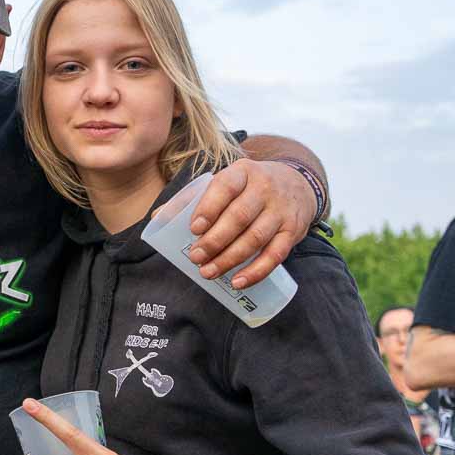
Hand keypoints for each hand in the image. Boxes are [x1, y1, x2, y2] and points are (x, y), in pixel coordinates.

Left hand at [185, 158, 315, 288]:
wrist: (297, 184)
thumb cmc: (249, 188)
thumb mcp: (227, 182)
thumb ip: (193, 198)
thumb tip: (157, 217)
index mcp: (243, 172)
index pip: (225, 187)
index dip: (209, 208)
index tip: (194, 229)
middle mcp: (265, 188)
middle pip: (239, 216)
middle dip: (215, 240)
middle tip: (196, 257)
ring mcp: (281, 210)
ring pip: (255, 238)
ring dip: (230, 259)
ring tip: (208, 272)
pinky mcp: (293, 231)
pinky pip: (275, 255)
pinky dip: (256, 271)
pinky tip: (238, 282)